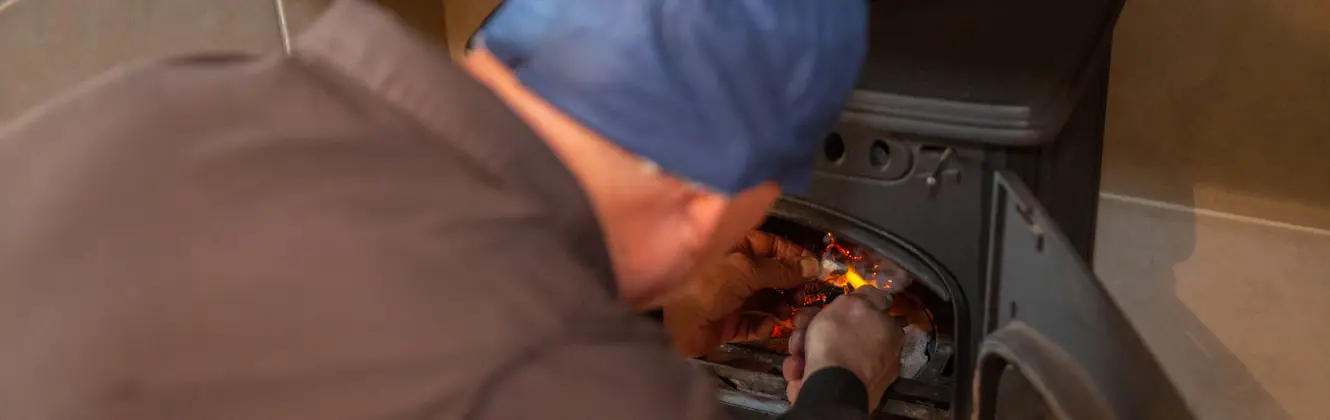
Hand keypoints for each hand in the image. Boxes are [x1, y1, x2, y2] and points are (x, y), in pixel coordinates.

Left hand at [663, 231, 818, 356]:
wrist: (677, 322)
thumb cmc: (709, 284)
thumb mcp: (747, 270)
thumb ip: (782, 269)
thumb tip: (814, 265)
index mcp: (736, 248)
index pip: (773, 247)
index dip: (795, 257)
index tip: (816, 270)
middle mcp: (736, 270)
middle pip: (773, 275)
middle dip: (790, 285)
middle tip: (802, 296)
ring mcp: (732, 297)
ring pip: (766, 300)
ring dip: (780, 306)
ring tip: (786, 313)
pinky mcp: (730, 322)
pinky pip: (754, 322)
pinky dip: (762, 324)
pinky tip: (766, 325)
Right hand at [782, 286, 904, 410]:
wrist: (831, 389)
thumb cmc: (839, 341)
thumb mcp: (850, 304)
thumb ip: (863, 296)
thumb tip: (876, 294)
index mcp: (889, 332)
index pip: (864, 314)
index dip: (837, 310)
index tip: (818, 310)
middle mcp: (882, 356)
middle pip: (842, 336)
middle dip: (813, 332)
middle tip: (800, 330)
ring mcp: (864, 377)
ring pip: (828, 357)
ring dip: (804, 353)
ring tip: (794, 357)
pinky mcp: (846, 394)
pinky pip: (824, 378)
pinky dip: (806, 374)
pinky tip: (797, 374)